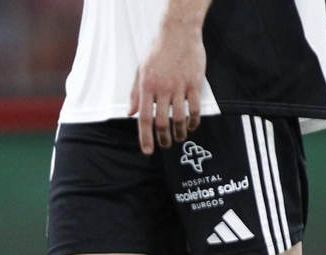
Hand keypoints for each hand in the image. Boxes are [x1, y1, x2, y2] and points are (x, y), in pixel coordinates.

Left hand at [128, 19, 205, 154]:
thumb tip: (130, 113)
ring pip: (179, 118)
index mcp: (147, 87)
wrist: (178, 32)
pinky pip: (195, 108)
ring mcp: (180, 87)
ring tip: (179, 138)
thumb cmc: (157, 50)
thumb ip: (135, 94)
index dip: (145, 137)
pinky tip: (192, 126)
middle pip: (162, 122)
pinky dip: (194, 120)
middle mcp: (163, 90)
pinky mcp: (195, 83)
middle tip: (166, 145)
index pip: (145, 118)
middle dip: (163, 138)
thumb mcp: (140, 70)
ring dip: (179, 132)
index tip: (148, 151)